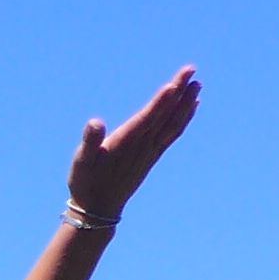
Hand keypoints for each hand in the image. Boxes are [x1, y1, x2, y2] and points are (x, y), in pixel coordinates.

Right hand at [67, 66, 201, 222]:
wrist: (99, 209)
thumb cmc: (86, 182)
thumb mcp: (81, 162)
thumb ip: (89, 142)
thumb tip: (95, 123)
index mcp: (126, 143)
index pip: (149, 118)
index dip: (162, 101)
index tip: (176, 84)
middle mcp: (143, 146)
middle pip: (166, 115)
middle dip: (179, 92)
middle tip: (191, 70)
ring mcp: (150, 151)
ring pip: (173, 123)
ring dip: (186, 103)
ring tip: (197, 85)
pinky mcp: (152, 156)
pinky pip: (172, 134)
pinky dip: (184, 119)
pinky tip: (191, 106)